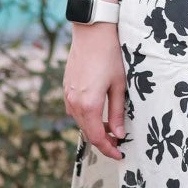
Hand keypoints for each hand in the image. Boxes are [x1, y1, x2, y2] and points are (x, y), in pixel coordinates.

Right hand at [62, 26, 127, 160]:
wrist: (93, 32)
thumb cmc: (110, 56)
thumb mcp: (119, 86)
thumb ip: (117, 113)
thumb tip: (118, 134)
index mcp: (89, 105)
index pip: (97, 137)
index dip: (108, 149)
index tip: (120, 155)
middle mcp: (74, 103)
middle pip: (87, 132)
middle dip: (102, 141)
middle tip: (118, 145)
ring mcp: (68, 95)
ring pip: (80, 122)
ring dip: (94, 129)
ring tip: (111, 129)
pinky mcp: (66, 87)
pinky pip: (75, 110)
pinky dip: (86, 117)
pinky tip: (98, 113)